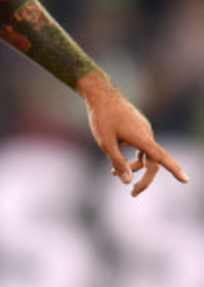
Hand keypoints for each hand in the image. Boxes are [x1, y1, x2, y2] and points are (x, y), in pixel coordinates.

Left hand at [78, 71, 188, 195]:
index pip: (162, 157)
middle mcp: (146, 133)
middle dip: (144, 179)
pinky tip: (117, 157)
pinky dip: (131, 155)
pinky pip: (140, 145)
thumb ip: (118, 162)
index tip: (186, 180)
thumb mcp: (106, 143)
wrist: (100, 94)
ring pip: (144, 153)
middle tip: (133, 193)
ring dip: (133, 166)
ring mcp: (143, 129)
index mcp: (142, 138)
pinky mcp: (137, 126)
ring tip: (112, 173)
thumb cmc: (102, 118)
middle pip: (152, 161)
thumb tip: (127, 181)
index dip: (174, 169)